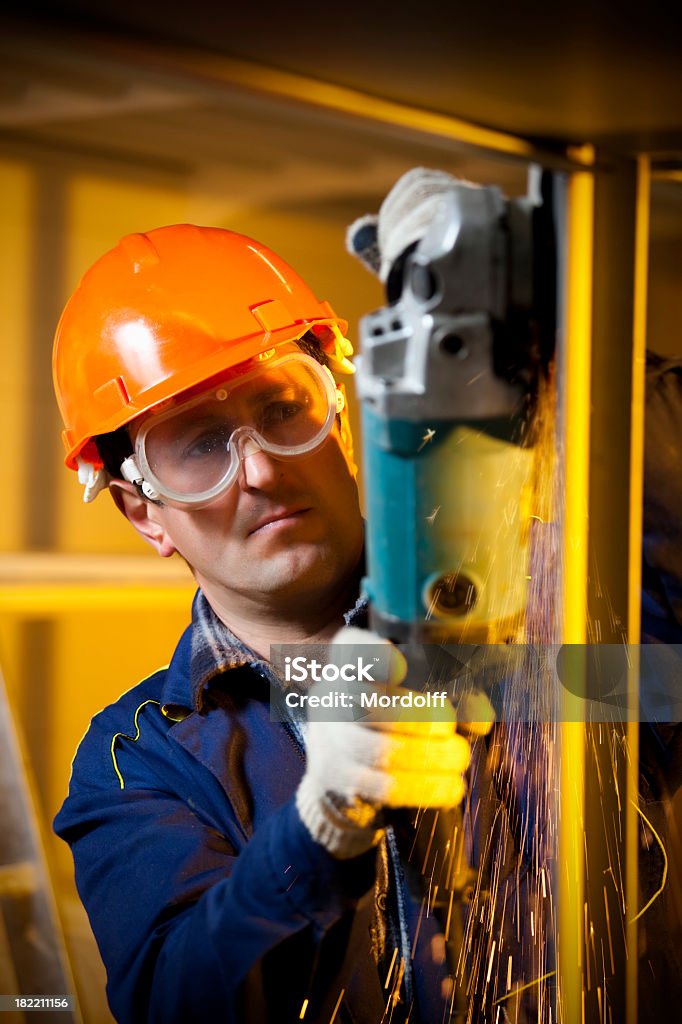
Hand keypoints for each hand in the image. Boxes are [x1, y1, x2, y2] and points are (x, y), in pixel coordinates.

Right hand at [295, 628, 486, 858]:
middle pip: (366, 703)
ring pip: (379, 750)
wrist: (343, 774)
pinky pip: (384, 788)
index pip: (349, 649)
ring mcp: (330, 742)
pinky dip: (425, 788)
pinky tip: (450, 788)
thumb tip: (481, 717)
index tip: (401, 666)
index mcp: (351, 667)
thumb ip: (454, 700)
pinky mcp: (340, 783)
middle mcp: (332, 698)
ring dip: (429, 756)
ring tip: (458, 757)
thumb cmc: (391, 723)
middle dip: (417, 717)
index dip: (371, 655)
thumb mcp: (420, 700)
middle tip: (448, 725)